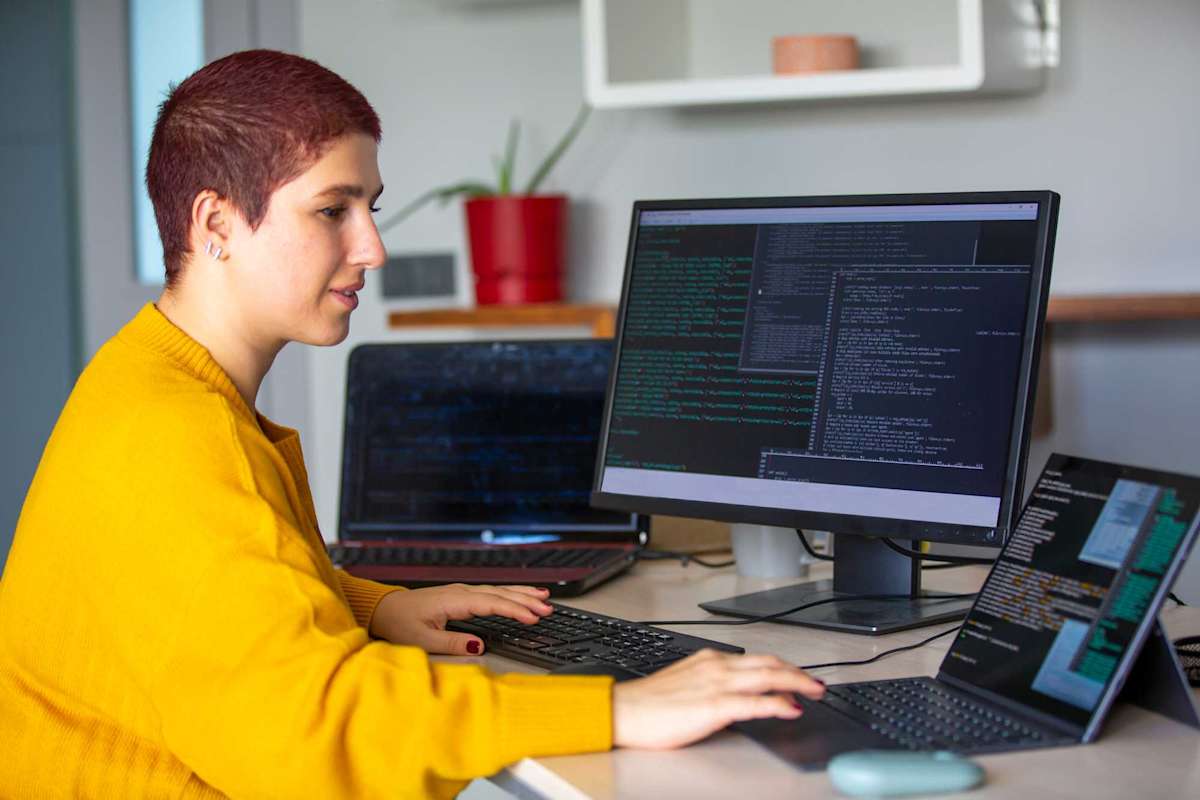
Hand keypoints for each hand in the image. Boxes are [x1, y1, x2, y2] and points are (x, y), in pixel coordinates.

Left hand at [368, 583, 551, 654]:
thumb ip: (452, 642)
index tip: (533, 618)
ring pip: (497, 590)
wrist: (383, 609)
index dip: (514, 610)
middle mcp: (460, 592)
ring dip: (520, 594)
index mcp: (453, 600)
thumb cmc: (399, 623)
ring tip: (543, 597)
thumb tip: (479, 645)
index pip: (492, 604)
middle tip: (548, 608)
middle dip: (525, 600)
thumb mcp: (422, 640)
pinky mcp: (460, 595)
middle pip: (499, 594)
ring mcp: (461, 591)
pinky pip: (490, 592)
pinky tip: (517, 595)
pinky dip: (507, 593)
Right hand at [611, 649, 823, 748]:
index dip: (784, 667)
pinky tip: (792, 709)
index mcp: (710, 660)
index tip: (798, 676)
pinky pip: (755, 703)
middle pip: (769, 664)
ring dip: (797, 683)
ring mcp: (717, 685)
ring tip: (815, 692)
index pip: (757, 659)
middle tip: (818, 684)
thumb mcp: (686, 684)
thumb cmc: (648, 704)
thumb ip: (712, 686)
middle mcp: (717, 667)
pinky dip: (778, 704)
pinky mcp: (714, 707)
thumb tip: (736, 699)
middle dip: (798, 673)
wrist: (624, 711)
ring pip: (768, 677)